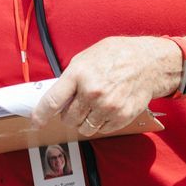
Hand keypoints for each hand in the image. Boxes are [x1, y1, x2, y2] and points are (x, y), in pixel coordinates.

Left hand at [29, 36, 178, 135]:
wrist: (149, 62)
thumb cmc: (117, 55)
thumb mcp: (88, 56)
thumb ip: (71, 76)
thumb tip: (57, 95)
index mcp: (79, 73)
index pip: (53, 100)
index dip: (40, 114)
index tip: (35, 122)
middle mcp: (92, 92)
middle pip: (68, 118)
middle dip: (69, 114)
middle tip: (78, 104)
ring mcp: (107, 107)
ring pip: (84, 128)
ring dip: (85, 121)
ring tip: (94, 106)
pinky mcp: (121, 117)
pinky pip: (102, 130)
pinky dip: (101, 123)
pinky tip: (108, 109)